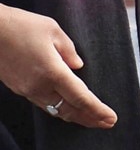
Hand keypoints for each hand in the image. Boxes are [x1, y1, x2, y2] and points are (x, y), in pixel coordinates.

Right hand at [0, 4, 116, 128]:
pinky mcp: (17, 88)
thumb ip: (69, 50)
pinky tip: (65, 107)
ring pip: (54, 109)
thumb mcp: (52, 30)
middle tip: (106, 123)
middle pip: (69, 110)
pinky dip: (58, 108)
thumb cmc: (19, 26)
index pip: (81, 98)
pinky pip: (42, 103)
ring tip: (90, 119)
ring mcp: (26, 89)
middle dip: (90, 119)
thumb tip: (78, 66)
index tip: (111, 119)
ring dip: (74, 116)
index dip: (97, 111)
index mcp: (53, 72)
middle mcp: (39, 86)